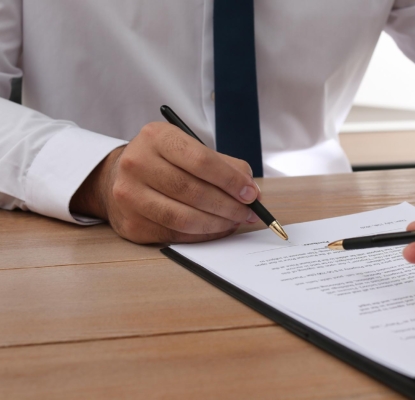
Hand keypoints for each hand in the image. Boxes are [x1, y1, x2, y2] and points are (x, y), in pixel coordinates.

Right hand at [70, 122, 259, 243]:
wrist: (117, 178)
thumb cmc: (163, 162)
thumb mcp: (188, 149)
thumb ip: (223, 165)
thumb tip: (251, 192)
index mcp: (156, 137)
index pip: (201, 160)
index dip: (230, 180)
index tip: (251, 193)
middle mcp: (137, 164)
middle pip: (193, 191)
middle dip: (228, 206)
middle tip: (248, 212)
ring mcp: (129, 196)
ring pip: (184, 218)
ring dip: (217, 224)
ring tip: (234, 221)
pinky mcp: (131, 224)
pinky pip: (175, 235)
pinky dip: (202, 235)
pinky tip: (215, 229)